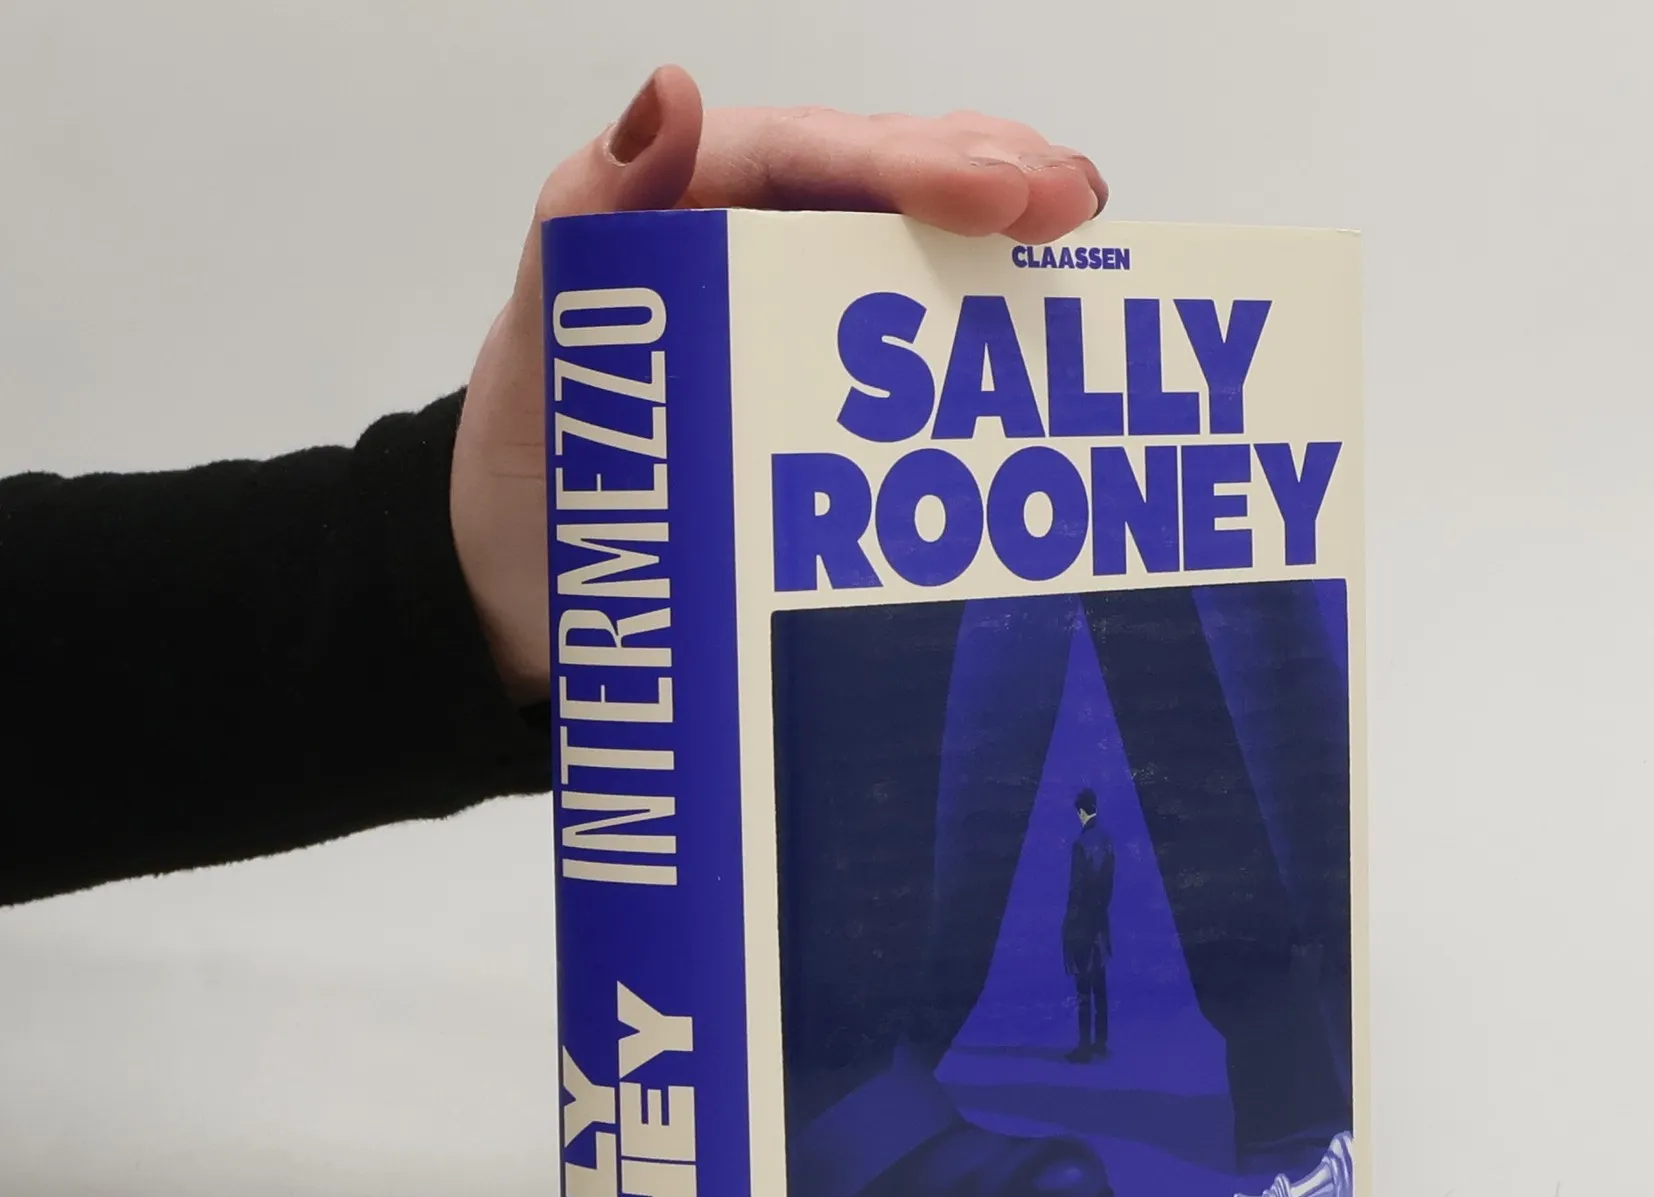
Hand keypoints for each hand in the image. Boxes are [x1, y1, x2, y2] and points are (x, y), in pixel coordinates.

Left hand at [451, 67, 1107, 702]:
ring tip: (1084, 238)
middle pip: (882, 191)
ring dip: (999, 246)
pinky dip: (978, 340)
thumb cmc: (525, 473)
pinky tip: (1041, 337)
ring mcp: (794, 332)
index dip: (910, 158)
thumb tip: (671, 94)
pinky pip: (909, 356)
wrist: (523, 597)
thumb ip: (586, 224)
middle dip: (985, 180)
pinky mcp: (822, 409)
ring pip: (911, 260)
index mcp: (684, 218)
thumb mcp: (537, 348)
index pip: (808, 158)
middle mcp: (751, 258)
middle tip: (1072, 202)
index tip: (995, 188)